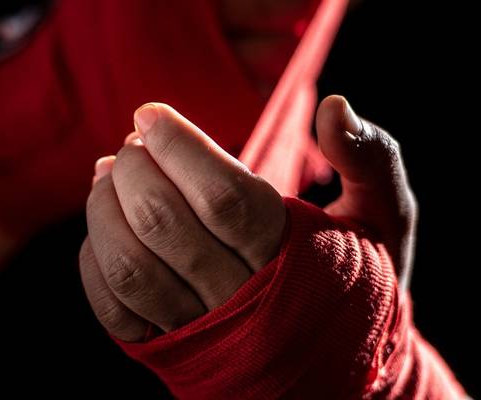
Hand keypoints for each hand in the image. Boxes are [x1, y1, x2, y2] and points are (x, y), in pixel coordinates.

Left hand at [79, 96, 415, 341]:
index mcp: (298, 261)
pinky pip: (114, 311)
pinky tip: (105, 227)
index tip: (150, 114)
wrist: (345, 372)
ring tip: (108, 174)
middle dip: (135, 170)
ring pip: (132, 269)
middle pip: (165, 226)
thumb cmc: (360, 278)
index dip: (179, 147)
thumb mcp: (385, 216)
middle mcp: (245, 303)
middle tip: (133, 143)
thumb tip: (333, 107)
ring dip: (105, 211)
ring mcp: (203, 333)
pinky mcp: (171, 354)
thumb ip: (369, 157)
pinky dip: (95, 263)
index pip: (224, 197)